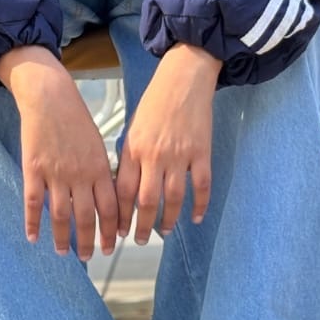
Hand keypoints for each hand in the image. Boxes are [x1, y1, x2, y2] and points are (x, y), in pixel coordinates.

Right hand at [0, 46, 118, 259]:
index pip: (110, 208)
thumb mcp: (98, 144)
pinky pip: (34, 202)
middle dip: (89, 241)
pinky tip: (33, 237)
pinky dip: (33, 223)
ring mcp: (55, 174)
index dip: (111, 230)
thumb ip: (102, 172)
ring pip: (61, 215)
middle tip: (90, 258)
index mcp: (99, 168)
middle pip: (86, 217)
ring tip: (64, 253)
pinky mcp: (33, 170)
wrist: (49, 97)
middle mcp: (80, 175)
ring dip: (63, 238)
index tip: (112, 246)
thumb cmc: (76, 119)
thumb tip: (108, 197)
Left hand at [116, 44, 218, 244]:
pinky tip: (195, 218)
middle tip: (139, 240)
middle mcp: (154, 155)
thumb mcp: (133, 128)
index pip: (122, 191)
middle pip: (147, 201)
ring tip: (164, 231)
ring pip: (174, 198)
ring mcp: (180, 155)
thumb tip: (125, 188)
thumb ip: (129, 157)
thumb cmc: (155, 103)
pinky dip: (199, 205)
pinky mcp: (202, 152)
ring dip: (168, 220)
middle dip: (142, 226)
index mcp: (133, 149)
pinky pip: (201, 186)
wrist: (183, 79)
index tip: (117, 230)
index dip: (119, 215)